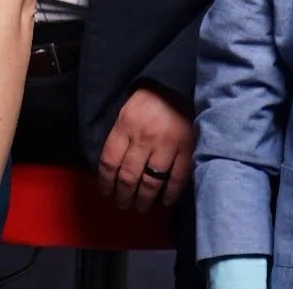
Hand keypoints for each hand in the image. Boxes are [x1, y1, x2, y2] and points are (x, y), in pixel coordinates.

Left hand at [97, 86, 193, 211]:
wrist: (178, 85)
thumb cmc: (148, 101)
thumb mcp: (126, 113)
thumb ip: (120, 138)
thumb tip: (111, 168)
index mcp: (125, 126)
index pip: (109, 161)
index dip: (105, 181)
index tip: (105, 192)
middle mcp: (144, 137)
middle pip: (128, 176)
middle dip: (123, 195)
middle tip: (122, 205)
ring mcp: (167, 145)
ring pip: (151, 182)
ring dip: (144, 199)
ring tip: (140, 207)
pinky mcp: (188, 150)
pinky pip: (177, 179)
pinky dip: (171, 194)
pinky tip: (165, 202)